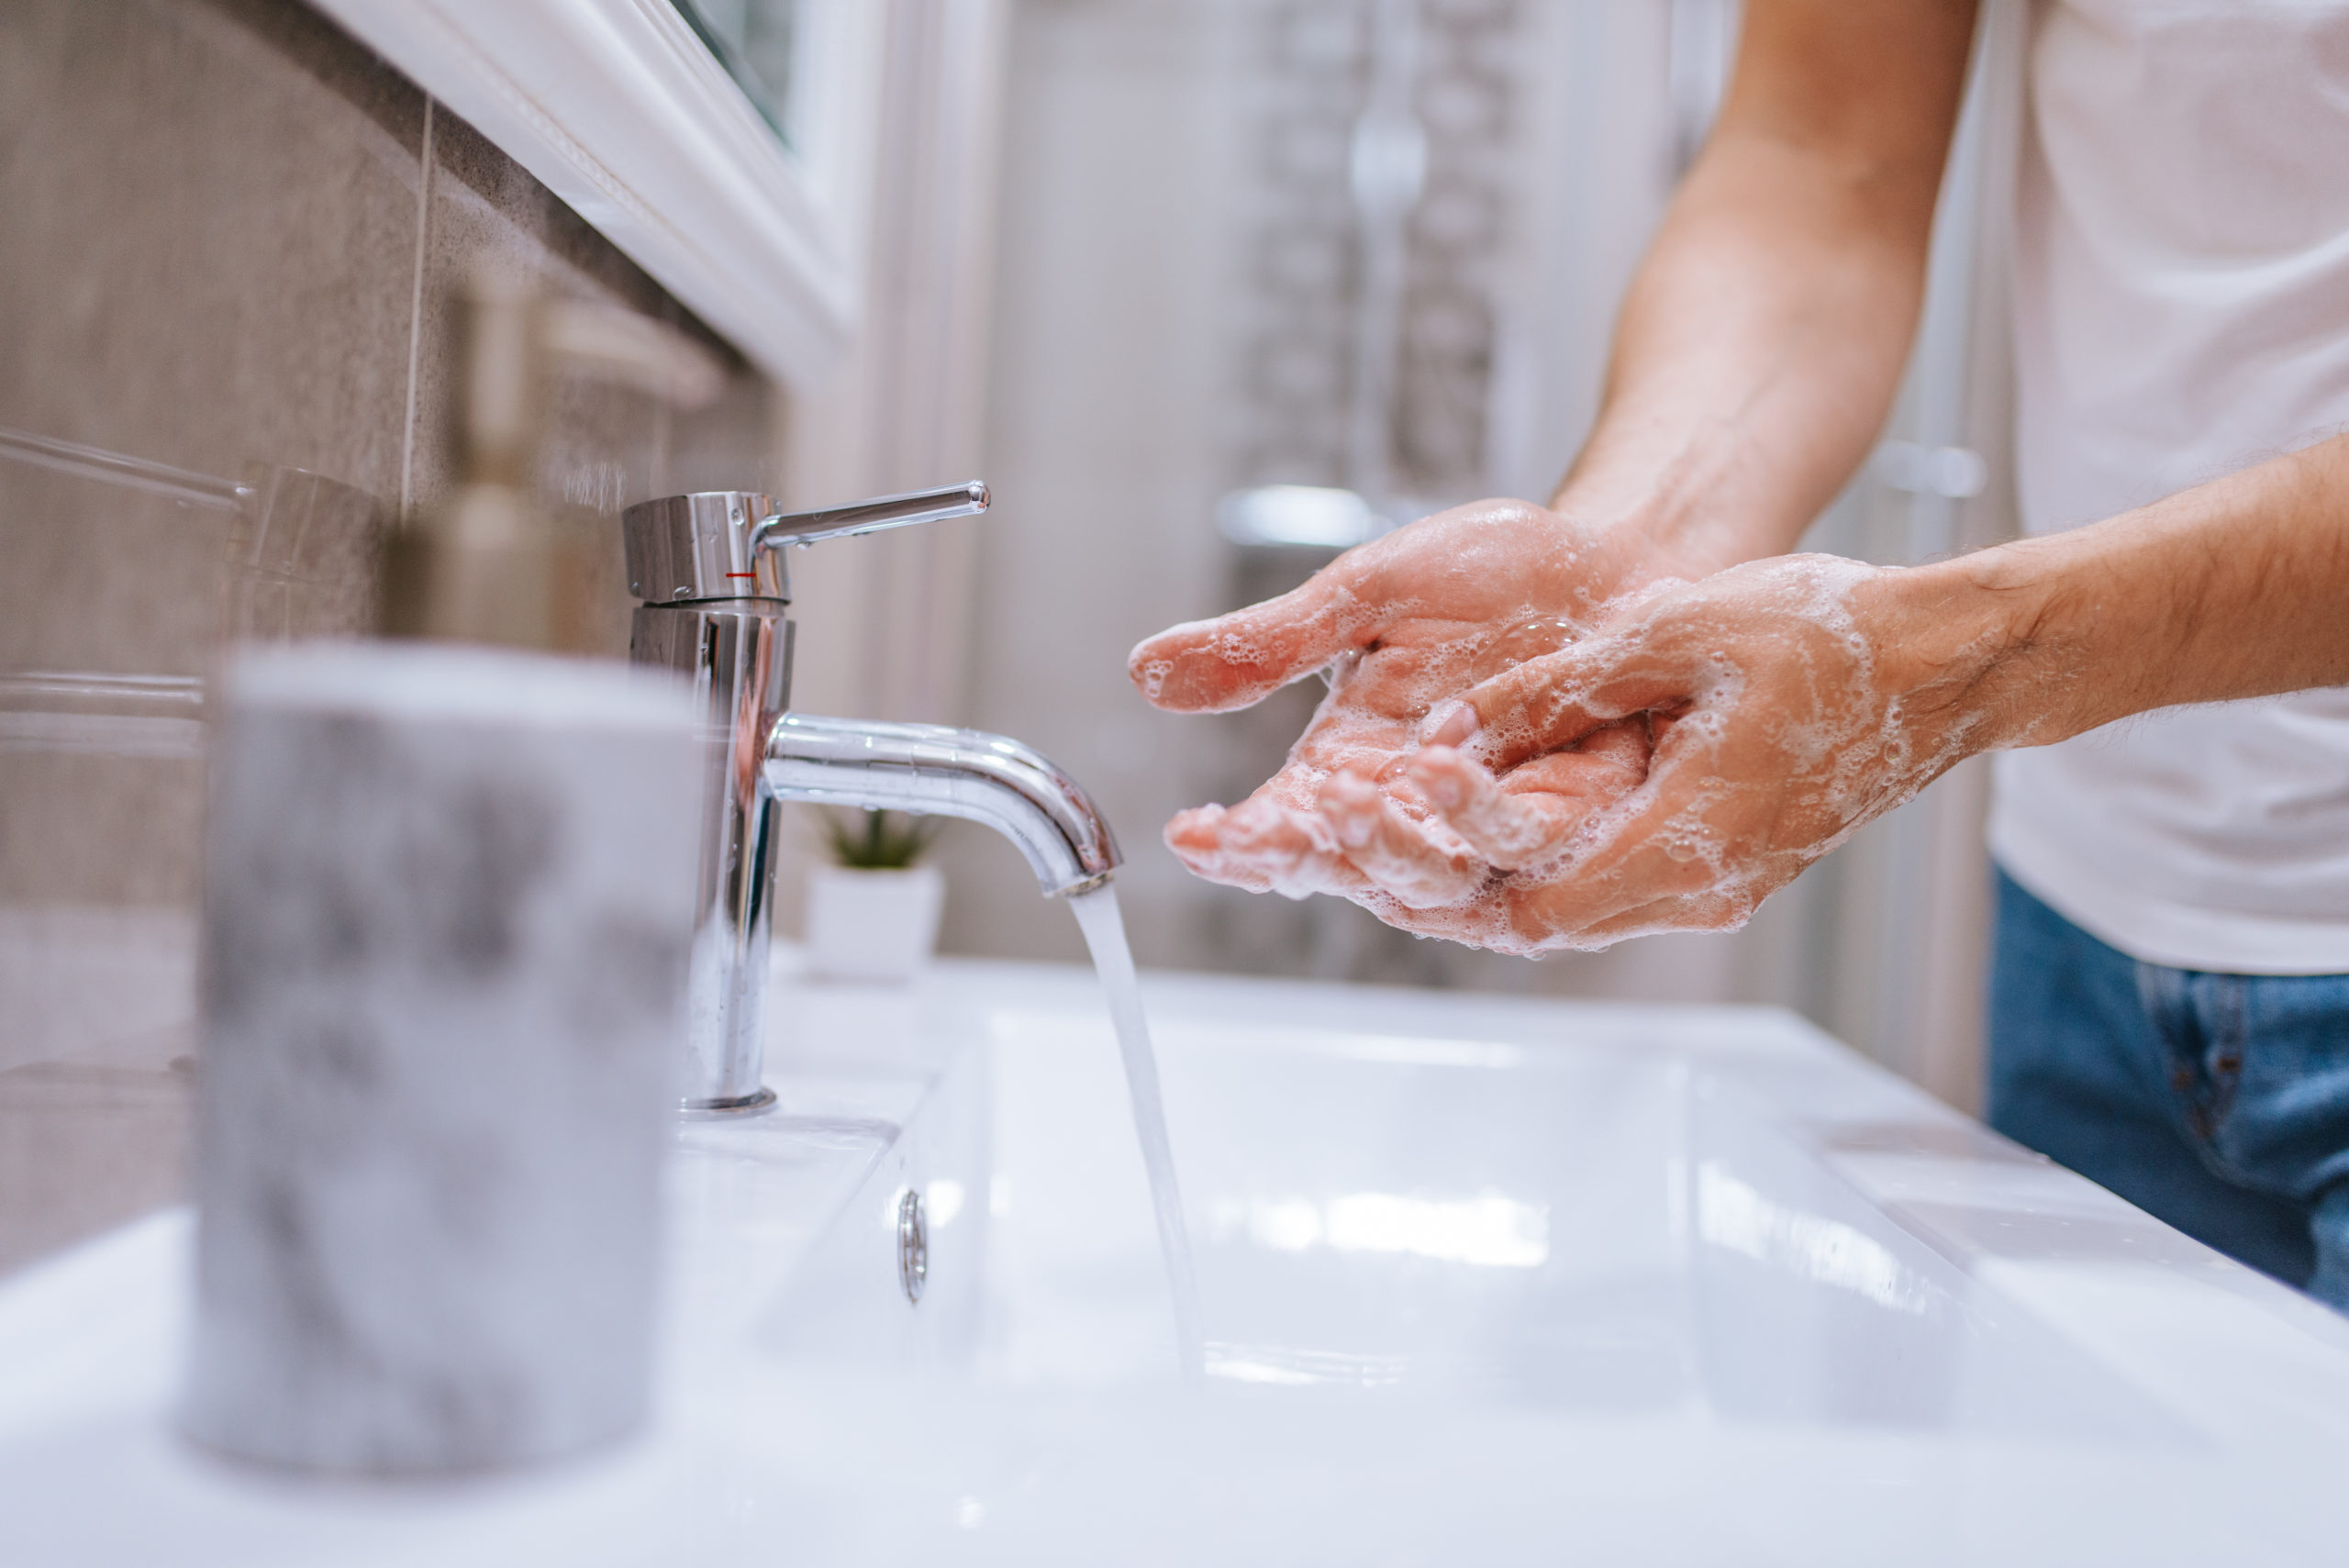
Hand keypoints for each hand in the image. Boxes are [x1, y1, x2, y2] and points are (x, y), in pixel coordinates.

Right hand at [1128, 498, 1687, 912]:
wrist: (1619, 556)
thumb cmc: (1497, 578)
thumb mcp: (1363, 595)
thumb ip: (1265, 645)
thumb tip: (1144, 671)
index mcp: (1352, 770)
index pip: (1282, 830)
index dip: (1237, 844)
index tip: (1195, 835)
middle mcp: (1417, 814)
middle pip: (1353, 869)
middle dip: (1314, 851)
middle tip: (1283, 820)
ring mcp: (1492, 825)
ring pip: (1434, 877)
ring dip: (1391, 847)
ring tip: (1352, 798)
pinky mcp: (1572, 819)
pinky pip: (1523, 844)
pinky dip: (1481, 816)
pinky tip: (1445, 762)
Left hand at [1381, 554, 2000, 951]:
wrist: (1945, 663)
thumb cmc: (1829, 634)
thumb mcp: (1675, 634)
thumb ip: (1558, 688)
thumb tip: (1451, 730)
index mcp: (1689, 843)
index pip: (1529, 905)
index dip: (1443, 868)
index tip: (1379, 810)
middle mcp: (1700, 890)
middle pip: (1533, 925)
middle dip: (1439, 885)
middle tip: (1350, 835)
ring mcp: (1716, 888)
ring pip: (1566, 912)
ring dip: (1481, 875)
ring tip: (1390, 823)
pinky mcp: (1722, 868)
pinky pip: (1607, 887)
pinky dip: (1537, 860)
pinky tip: (1480, 813)